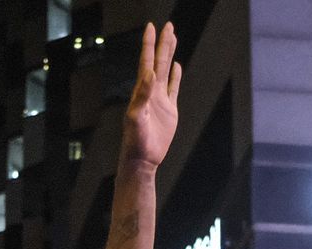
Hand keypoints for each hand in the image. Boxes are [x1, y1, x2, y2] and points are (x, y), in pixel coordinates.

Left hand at [121, 23, 180, 168]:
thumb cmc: (135, 142)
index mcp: (141, 92)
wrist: (142, 160)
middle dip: (163, 43)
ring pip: (166, 71)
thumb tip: (149, 74)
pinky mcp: (169, 110)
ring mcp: (160, 100)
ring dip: (169, 55)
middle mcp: (150, 92)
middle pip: (158, 62)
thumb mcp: (137, 118)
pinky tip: (177, 66)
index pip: (146, 62)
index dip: (149, 44)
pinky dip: (176, 76)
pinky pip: (173, 88)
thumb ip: (142, 96)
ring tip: (173, 38)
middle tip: (168, 25)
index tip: (151, 27)